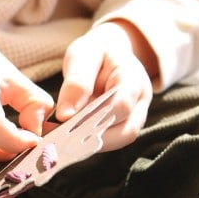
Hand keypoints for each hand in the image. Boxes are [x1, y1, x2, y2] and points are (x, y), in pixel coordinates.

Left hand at [56, 20, 157, 150]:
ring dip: (87, 144)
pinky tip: (63, 141)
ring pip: (116, 142)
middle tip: (60, 139)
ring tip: (59, 141)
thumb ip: (77, 82)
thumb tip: (65, 116)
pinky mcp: (119, 128)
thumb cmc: (96, 52)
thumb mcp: (84, 55)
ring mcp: (132, 118)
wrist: (107, 54)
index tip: (66, 121)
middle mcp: (139, 103)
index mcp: (134, 79)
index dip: (94, 117)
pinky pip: (106, 142)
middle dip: (92, 138)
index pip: (122, 105)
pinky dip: (85, 144)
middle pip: (125, 132)